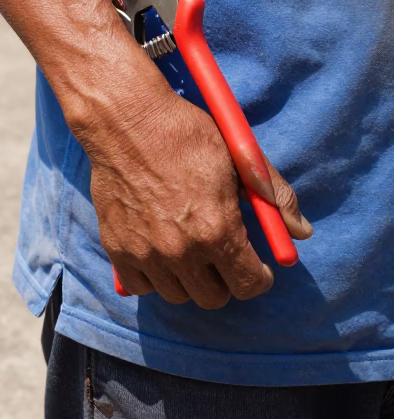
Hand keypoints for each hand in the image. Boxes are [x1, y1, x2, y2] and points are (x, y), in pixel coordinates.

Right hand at [80, 84, 312, 308]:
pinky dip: (150, 277)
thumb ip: (274, 195)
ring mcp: (146, 252)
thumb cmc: (185, 134)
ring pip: (177, 295)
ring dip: (187, 279)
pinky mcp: (116, 247)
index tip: (255, 267)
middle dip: (224, 281)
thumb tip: (302, 232)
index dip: (258, 277)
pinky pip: (139, 287)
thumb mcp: (238, 156)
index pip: (249, 285)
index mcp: (217, 230)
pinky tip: (157, 254)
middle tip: (220, 257)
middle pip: (213, 298)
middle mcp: (182, 250)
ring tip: (187, 252)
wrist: (125, 120)